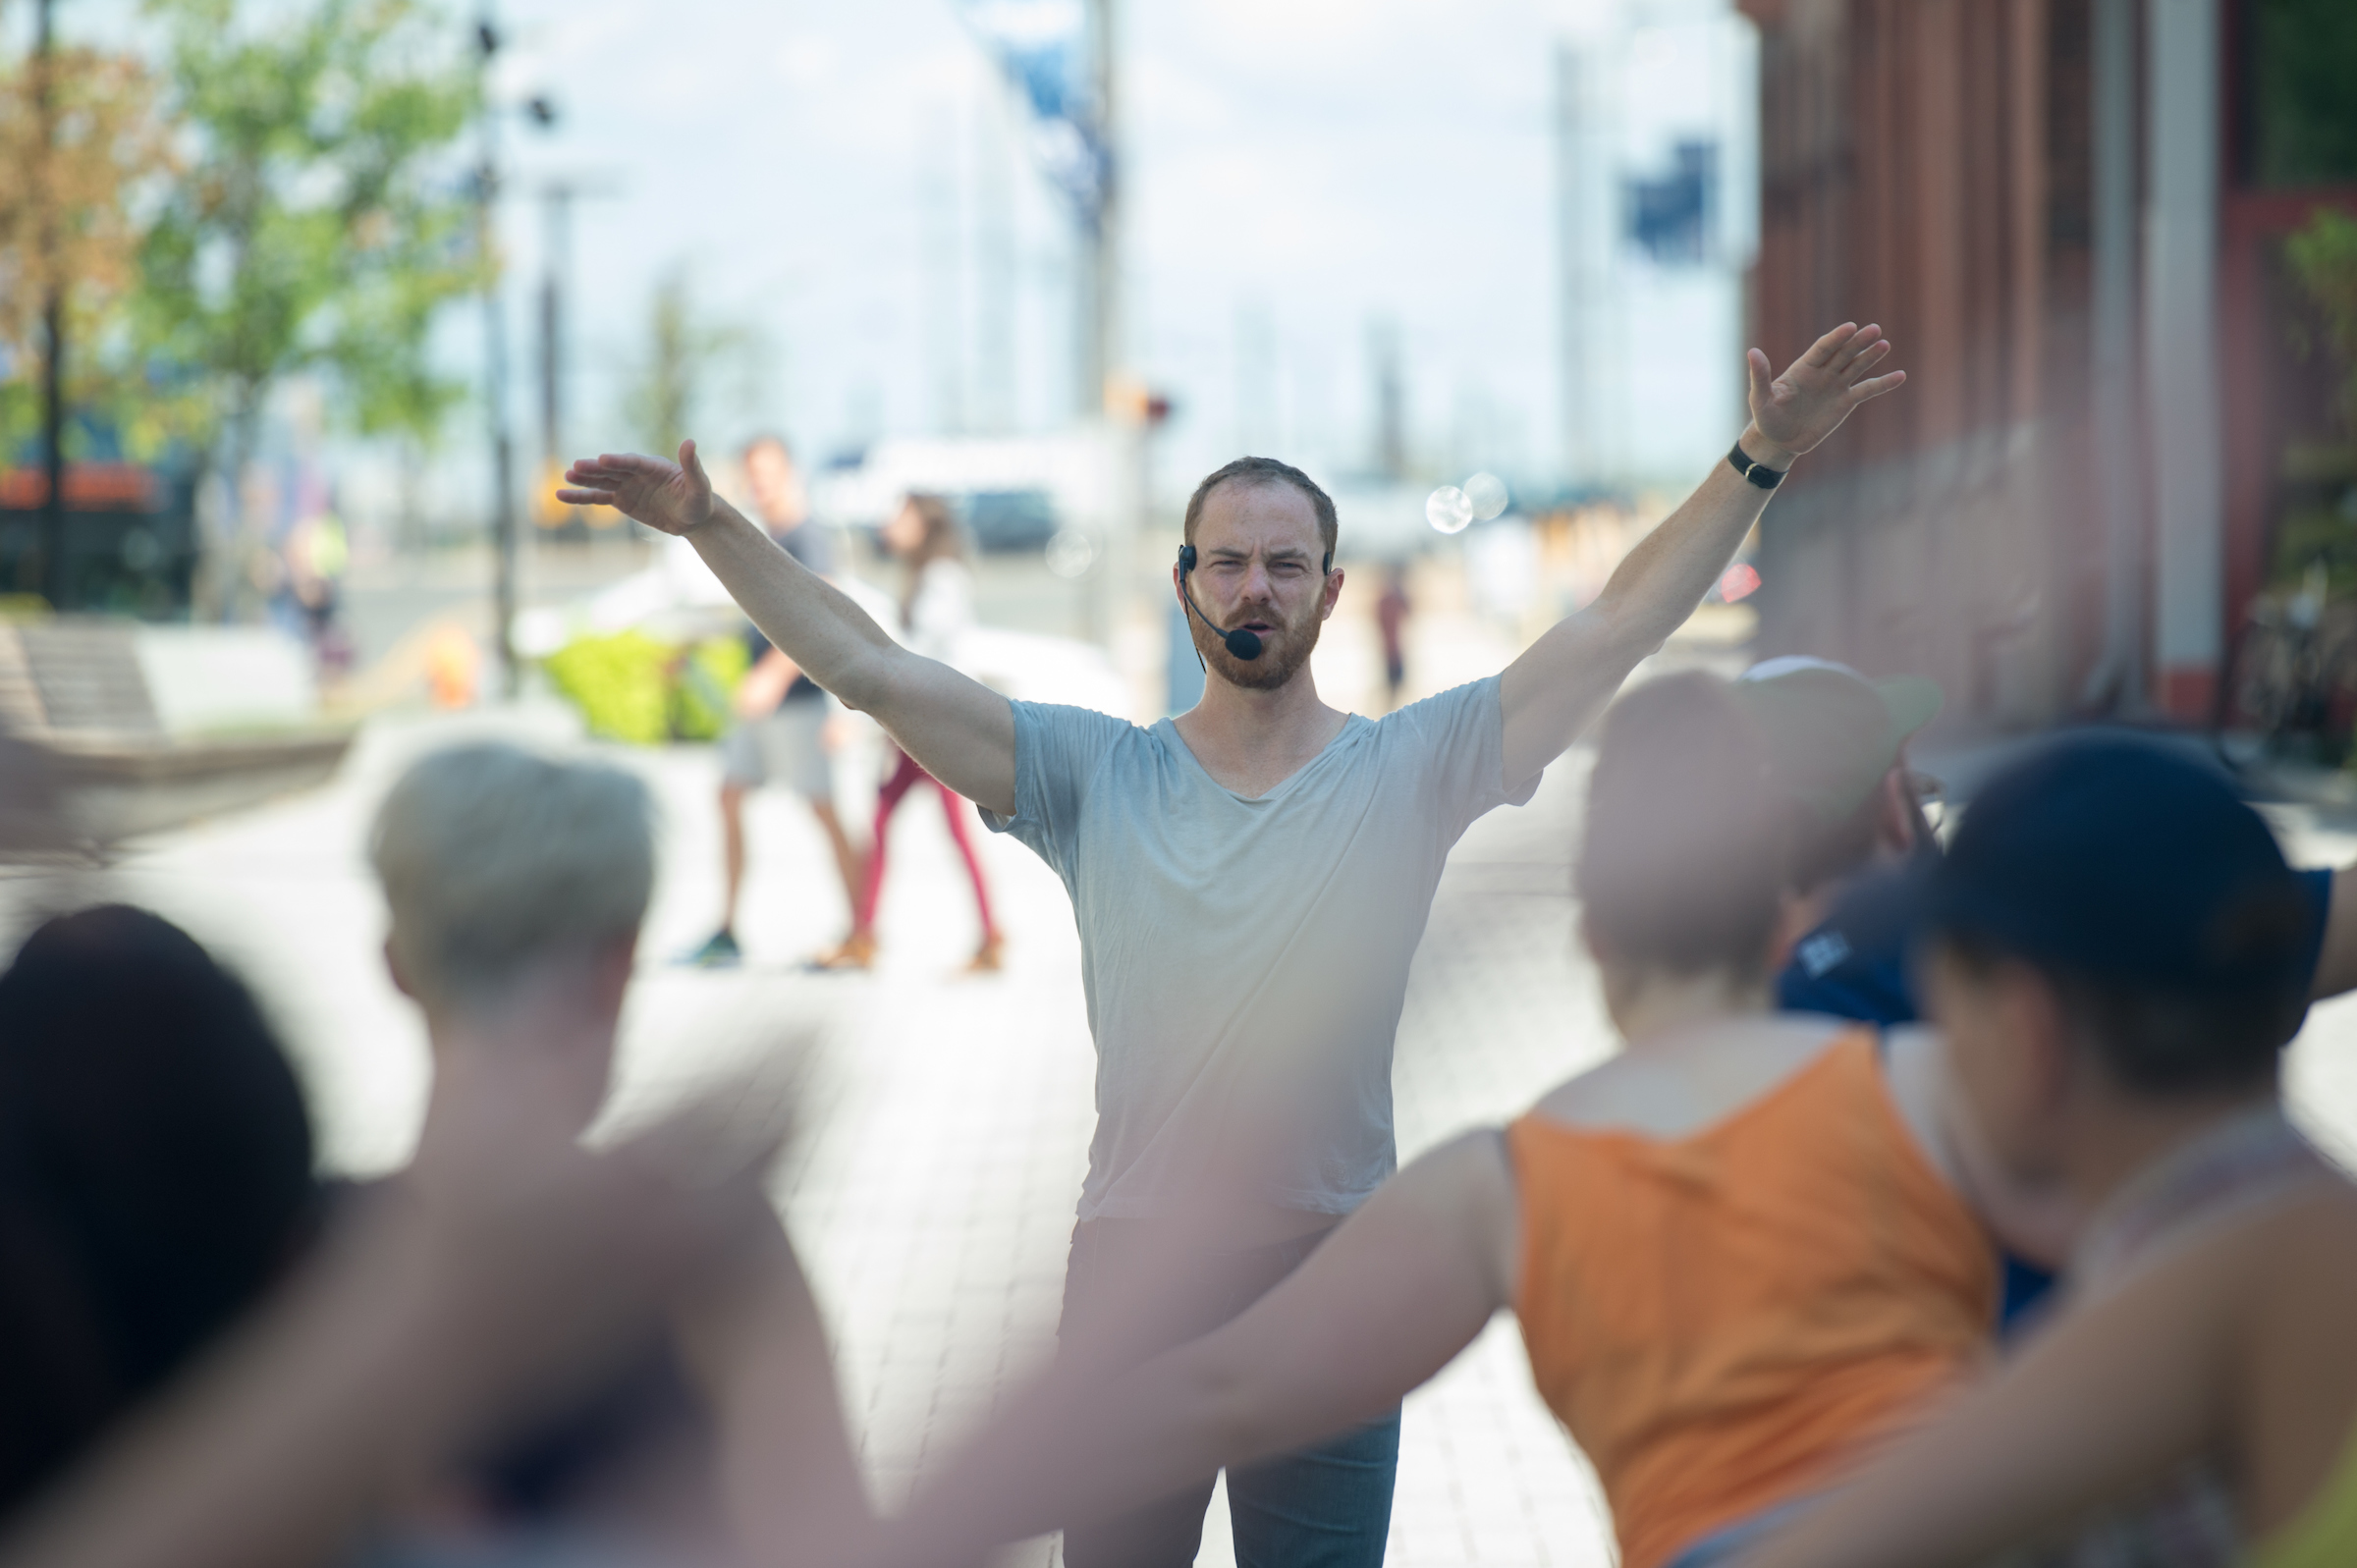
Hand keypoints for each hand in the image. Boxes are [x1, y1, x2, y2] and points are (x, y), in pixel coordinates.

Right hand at [557, 439, 717, 536]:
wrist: (694, 517)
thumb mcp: (700, 486)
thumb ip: (692, 466)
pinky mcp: (621, 500)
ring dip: (584, 479)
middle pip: (613, 470)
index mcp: (655, 466)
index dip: (618, 461)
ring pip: (602, 481)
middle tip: (577, 466)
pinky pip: (598, 498)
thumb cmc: (699, 500)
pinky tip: (562, 495)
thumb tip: (689, 441)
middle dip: (596, 469)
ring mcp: (627, 485)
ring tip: (567, 476)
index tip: (603, 459)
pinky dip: (581, 497)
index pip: (634, 462)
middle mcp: (637, 473)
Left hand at [1744, 322, 1906, 464]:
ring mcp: (1836, 385)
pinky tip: (1900, 376)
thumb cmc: (1766, 418)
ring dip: (1871, 356)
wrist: (1779, 441)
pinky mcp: (1845, 402)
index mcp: (1803, 368)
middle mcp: (1823, 372)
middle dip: (1858, 342)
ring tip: (1884, 344)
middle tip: (1874, 329)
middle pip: (1844, 353)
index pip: (1823, 348)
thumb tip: (1752, 352)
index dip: (1836, 339)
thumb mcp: (1760, 399)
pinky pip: (1867, 390)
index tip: (1850, 327)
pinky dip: (1883, 384)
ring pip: (1857, 366)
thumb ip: (1760, 376)